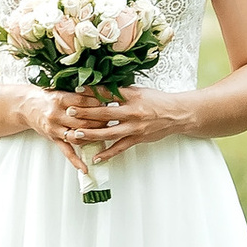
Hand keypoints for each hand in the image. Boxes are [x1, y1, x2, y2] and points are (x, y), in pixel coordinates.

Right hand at [21, 90, 101, 182]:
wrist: (26, 105)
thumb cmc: (46, 96)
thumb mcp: (60, 89)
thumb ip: (77, 92)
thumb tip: (101, 92)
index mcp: (59, 99)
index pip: (82, 102)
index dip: (96, 102)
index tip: (108, 102)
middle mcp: (56, 114)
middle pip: (82, 120)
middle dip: (99, 120)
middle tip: (112, 119)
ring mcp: (55, 128)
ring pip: (77, 136)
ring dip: (93, 136)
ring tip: (106, 134)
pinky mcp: (53, 139)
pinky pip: (66, 151)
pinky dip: (76, 161)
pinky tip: (85, 169)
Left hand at [59, 86, 188, 162]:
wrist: (177, 114)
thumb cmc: (157, 100)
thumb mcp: (139, 91)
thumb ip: (121, 92)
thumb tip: (100, 90)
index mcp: (132, 96)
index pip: (108, 93)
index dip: (91, 93)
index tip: (76, 91)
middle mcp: (132, 112)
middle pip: (105, 113)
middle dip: (86, 113)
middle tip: (70, 112)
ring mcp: (135, 127)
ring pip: (109, 133)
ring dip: (91, 134)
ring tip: (75, 135)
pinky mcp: (138, 139)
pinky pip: (120, 148)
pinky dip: (107, 153)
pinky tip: (96, 157)